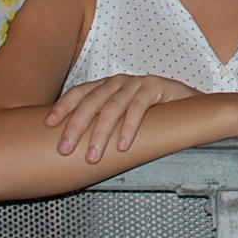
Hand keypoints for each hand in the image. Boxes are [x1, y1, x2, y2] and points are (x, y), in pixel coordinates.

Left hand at [45, 73, 200, 163]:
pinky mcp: (157, 87)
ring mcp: (137, 83)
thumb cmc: (150, 115)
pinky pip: (139, 107)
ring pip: (113, 106)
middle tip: (65, 149)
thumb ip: (103, 124)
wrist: (189, 106)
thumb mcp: (122, 117)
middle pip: (92, 101)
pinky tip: (124, 144)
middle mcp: (119, 81)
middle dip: (76, 125)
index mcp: (106, 86)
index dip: (63, 106)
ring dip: (101, 133)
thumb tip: (73, 147)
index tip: (48, 124)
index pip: (79, 93)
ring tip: (94, 156)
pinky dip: (129, 127)